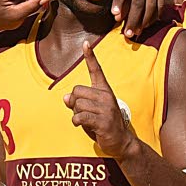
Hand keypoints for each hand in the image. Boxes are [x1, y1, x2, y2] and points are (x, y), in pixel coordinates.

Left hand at [63, 42, 137, 158]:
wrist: (121, 142)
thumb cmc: (104, 125)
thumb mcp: (91, 111)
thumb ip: (79, 102)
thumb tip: (65, 98)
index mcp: (104, 90)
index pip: (96, 70)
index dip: (90, 56)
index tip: (85, 43)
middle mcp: (106, 96)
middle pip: (76, 91)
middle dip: (73, 103)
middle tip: (81, 113)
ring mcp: (106, 108)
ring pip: (77, 105)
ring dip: (76, 115)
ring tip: (87, 121)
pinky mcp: (103, 121)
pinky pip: (80, 117)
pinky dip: (77, 122)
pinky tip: (84, 125)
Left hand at [112, 0, 165, 37]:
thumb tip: (116, 16)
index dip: (119, 3)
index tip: (114, 15)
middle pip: (140, 3)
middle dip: (134, 20)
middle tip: (128, 34)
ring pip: (152, 6)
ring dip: (144, 21)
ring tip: (137, 32)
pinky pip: (160, 6)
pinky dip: (154, 17)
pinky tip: (147, 24)